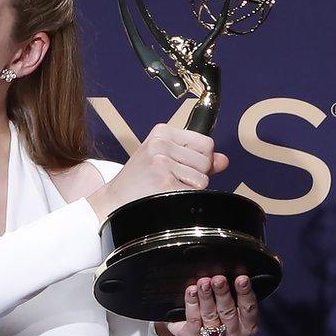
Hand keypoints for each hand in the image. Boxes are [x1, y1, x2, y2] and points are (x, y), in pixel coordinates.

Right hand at [87, 123, 227, 221]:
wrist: (112, 203)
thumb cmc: (138, 182)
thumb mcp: (162, 159)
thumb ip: (194, 157)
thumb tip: (223, 160)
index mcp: (161, 132)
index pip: (206, 143)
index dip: (201, 160)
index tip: (181, 166)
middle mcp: (160, 144)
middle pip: (206, 162)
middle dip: (195, 175)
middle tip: (170, 180)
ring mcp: (162, 164)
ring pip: (202, 180)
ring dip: (189, 189)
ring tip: (166, 189)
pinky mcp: (164, 184)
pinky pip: (195, 194)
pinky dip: (185, 200)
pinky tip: (165, 197)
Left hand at [155, 274, 258, 335]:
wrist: (193, 330)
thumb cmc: (217, 310)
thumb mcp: (230, 300)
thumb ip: (235, 288)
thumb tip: (235, 268)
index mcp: (247, 325)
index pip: (249, 309)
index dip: (245, 293)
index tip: (242, 279)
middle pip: (229, 312)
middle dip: (223, 293)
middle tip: (218, 280)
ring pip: (210, 316)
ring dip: (206, 297)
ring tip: (203, 283)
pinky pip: (194, 320)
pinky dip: (192, 304)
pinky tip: (191, 291)